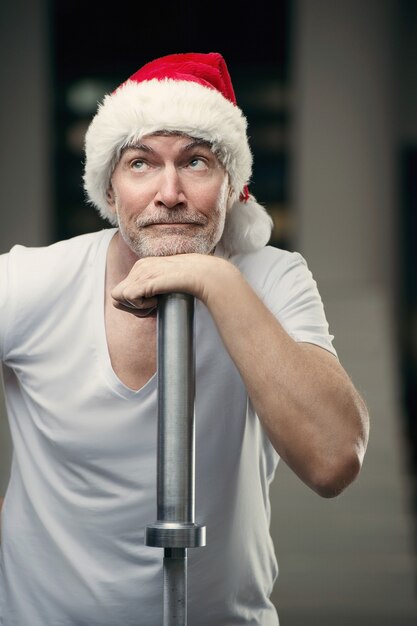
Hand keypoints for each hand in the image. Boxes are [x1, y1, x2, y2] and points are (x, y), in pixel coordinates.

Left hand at [111, 253, 232, 315]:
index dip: (135, 304)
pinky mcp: (144, 279)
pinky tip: (157, 301)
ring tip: (155, 304)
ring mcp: (140, 272)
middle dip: (132, 308)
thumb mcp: (167, 285)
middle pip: (116, 295)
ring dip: (135, 308)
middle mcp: (139, 267)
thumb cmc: (192, 283)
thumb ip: (154, 291)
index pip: (123, 289)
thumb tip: (146, 305)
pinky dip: (141, 306)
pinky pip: (128, 298)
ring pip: (117, 298)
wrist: (204, 275)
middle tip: (153, 307)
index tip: (154, 306)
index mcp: (143, 266)